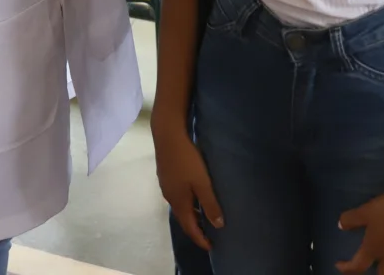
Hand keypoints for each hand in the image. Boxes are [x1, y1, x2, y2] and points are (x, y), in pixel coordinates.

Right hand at [154, 124, 222, 250]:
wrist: (168, 137)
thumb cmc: (187, 160)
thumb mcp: (203, 183)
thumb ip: (210, 204)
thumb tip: (218, 225)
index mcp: (179, 202)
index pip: (190, 227)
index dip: (200, 238)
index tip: (211, 247)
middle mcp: (170, 198)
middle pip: (183, 218)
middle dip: (195, 228)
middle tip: (208, 235)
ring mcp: (166, 186)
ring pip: (179, 207)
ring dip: (190, 215)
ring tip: (203, 217)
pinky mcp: (165, 176)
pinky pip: (177, 197)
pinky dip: (186, 203)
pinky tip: (192, 197)